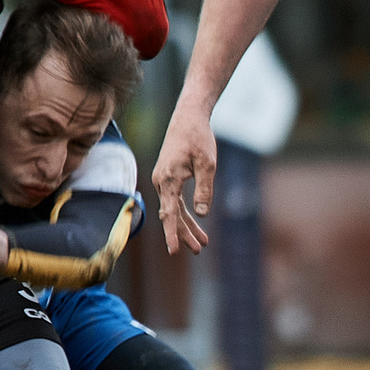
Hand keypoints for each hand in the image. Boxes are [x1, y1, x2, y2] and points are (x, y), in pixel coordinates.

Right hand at [152, 101, 216, 255]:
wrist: (188, 118)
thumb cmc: (198, 138)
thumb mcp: (207, 164)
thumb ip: (204, 189)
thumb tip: (201, 213)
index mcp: (168, 179)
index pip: (169, 213)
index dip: (172, 234)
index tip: (174, 251)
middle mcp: (161, 182)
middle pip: (172, 215)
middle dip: (185, 234)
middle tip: (199, 250)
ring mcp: (163, 180)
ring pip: (174, 209)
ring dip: (187, 226)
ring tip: (202, 243)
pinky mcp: (169, 177)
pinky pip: (175, 200)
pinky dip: (186, 212)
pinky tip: (197, 223)